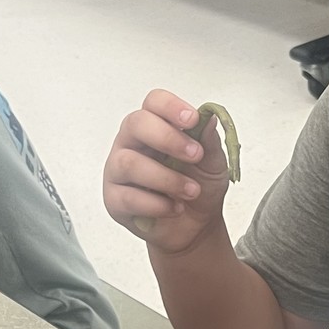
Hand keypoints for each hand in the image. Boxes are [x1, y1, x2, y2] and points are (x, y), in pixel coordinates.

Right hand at [103, 89, 231, 252]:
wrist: (195, 226)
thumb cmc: (199, 185)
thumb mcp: (214, 163)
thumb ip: (210, 141)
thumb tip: (210, 118)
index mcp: (156, 126)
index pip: (154, 102)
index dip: (171, 106)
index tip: (192, 119)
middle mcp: (132, 143)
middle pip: (135, 124)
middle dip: (168, 138)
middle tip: (196, 155)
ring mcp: (118, 170)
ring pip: (129, 163)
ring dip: (166, 178)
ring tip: (192, 190)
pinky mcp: (114, 200)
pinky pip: (128, 198)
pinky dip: (158, 204)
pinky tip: (175, 208)